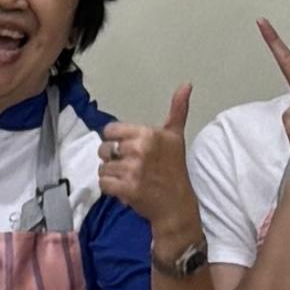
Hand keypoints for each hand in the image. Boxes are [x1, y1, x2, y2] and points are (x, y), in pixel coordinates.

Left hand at [95, 85, 200, 253]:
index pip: (110, 131)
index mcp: (148, 134)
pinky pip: (103, 183)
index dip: (114, 141)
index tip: (127, 150)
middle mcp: (140, 149)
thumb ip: (177, 110)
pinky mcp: (126, 189)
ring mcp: (132, 170)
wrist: (176, 205)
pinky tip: (123, 189)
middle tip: (128, 167)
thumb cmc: (174, 169)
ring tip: (127, 179)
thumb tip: (187, 83)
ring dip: (111, 175)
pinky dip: (110, 188)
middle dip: (112, 159)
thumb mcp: (175, 136)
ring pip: (102, 167)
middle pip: (104, 149)